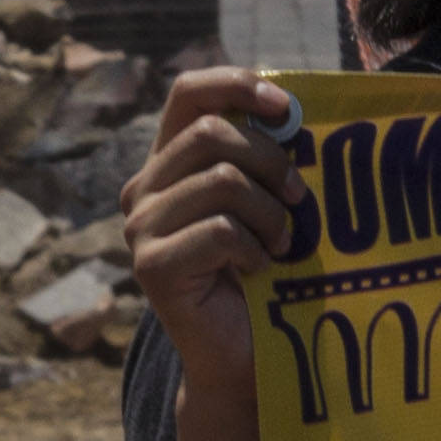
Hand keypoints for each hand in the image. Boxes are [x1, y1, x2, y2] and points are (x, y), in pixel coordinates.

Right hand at [124, 69, 309, 402]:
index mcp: (168, 162)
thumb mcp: (263, 201)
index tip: (286, 108)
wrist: (243, 356)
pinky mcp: (151, 265)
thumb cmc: (263, 274)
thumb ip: (263, 157)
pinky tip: (258, 270)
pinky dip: (255, 249)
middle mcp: (143, 189)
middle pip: (213, 133)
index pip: (188, 93)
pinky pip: (221, 230)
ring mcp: (141, 227)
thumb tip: (294, 111)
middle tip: (299, 199)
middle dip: (272, 161)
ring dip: (270, 214)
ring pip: (222, 182)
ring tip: (281, 243)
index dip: (236, 85)